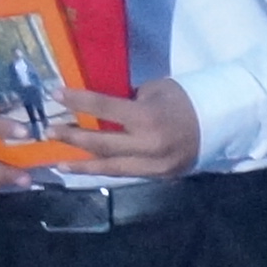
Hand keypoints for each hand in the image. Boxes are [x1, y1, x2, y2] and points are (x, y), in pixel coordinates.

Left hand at [60, 78, 203, 178]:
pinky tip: (87, 168)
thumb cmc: (184, 99)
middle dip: (72, 137)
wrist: (218, 123)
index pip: (103, 108)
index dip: (77, 101)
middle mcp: (146, 146)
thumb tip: (100, 109)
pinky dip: (104, 170)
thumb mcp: (155, 90)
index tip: (54, 95)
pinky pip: (125, 173)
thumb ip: (127, 101)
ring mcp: (152, 165)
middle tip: (48, 131)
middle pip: (100, 144)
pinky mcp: (156, 177)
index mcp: (146, 118)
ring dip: (82, 165)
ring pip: (110, 167)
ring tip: (59, 162)